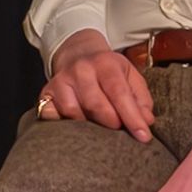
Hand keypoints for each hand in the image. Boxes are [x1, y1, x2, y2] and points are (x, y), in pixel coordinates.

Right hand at [39, 29, 153, 140]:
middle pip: (95, 104)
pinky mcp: (46, 93)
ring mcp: (61, 80)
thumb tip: (146, 122)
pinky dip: (65, 125)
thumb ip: (141, 99)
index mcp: (105, 63)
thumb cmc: (109, 71)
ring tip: (98, 127)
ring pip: (73, 112)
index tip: (143, 136)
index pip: (119, 93)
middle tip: (119, 130)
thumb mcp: (130, 76)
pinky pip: (53, 116)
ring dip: (88, 126)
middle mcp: (81, 69)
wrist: (78, 54)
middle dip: (111, 123)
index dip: (132, 117)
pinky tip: (75, 126)